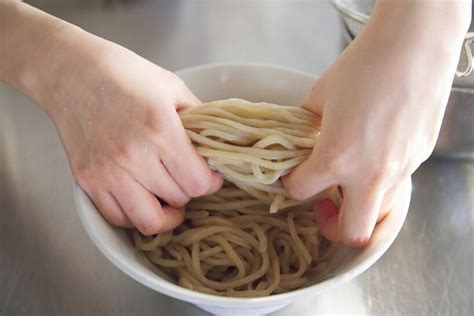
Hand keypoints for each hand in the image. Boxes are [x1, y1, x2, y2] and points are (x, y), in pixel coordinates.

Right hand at [26, 27, 222, 234]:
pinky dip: (135, 215)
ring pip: (149, 220)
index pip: (198, 182)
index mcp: (161, 131)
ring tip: (169, 198)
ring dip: (166, 213)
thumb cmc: (125, 75)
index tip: (211, 176)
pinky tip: (143, 199)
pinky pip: (118, 218)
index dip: (212, 182)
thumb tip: (216, 145)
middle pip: (179, 199)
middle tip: (188, 177)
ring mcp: (108, 172)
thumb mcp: (173, 88)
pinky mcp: (88, 180)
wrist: (73, 72)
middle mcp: (134, 156)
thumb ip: (199, 120)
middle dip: (191, 190)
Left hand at [283, 1, 469, 245]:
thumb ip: (305, 125)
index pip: (302, 191)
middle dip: (331, 227)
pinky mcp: (418, 159)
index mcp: (337, 157)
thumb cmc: (363, 65)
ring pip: (379, 214)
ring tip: (349, 187)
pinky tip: (372, 160)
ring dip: (359, 209)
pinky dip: (379, 185)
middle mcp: (371, 174)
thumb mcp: (319, 96)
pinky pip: (396, 187)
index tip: (292, 175)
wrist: (413, 46)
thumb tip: (300, 135)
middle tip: (322, 207)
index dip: (291, 184)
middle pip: (352, 232)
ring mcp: (400, 170)